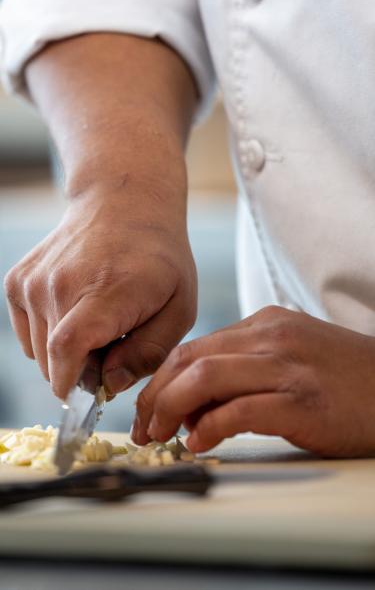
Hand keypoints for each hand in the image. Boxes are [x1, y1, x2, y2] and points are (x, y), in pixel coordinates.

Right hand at [4, 186, 196, 399]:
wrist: (124, 204)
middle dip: (80, 372)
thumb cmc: (158, 259)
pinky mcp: (18, 280)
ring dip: (65, 354)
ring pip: (38, 350)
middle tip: (111, 348)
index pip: (68, 348)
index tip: (90, 394)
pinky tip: (76, 311)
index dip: (72, 383)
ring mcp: (34, 281)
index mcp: (105, 291)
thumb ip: (149, 353)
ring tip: (97, 325)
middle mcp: (60, 284)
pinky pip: (26, 332)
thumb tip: (110, 384)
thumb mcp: (179, 308)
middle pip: (52, 360)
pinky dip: (49, 335)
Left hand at [133, 306, 374, 457]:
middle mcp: (271, 337)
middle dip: (155, 395)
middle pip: (189, 359)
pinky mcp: (302, 400)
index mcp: (265, 324)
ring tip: (162, 435)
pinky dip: (210, 427)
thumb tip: (193, 405)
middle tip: (145, 426)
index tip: (149, 407)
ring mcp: (287, 366)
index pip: (193, 346)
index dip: (161, 379)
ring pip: (205, 377)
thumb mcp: (289, 358)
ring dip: (171, 409)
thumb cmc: (342, 380)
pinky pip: (240, 410)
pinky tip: (199, 442)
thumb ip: (243, 371)